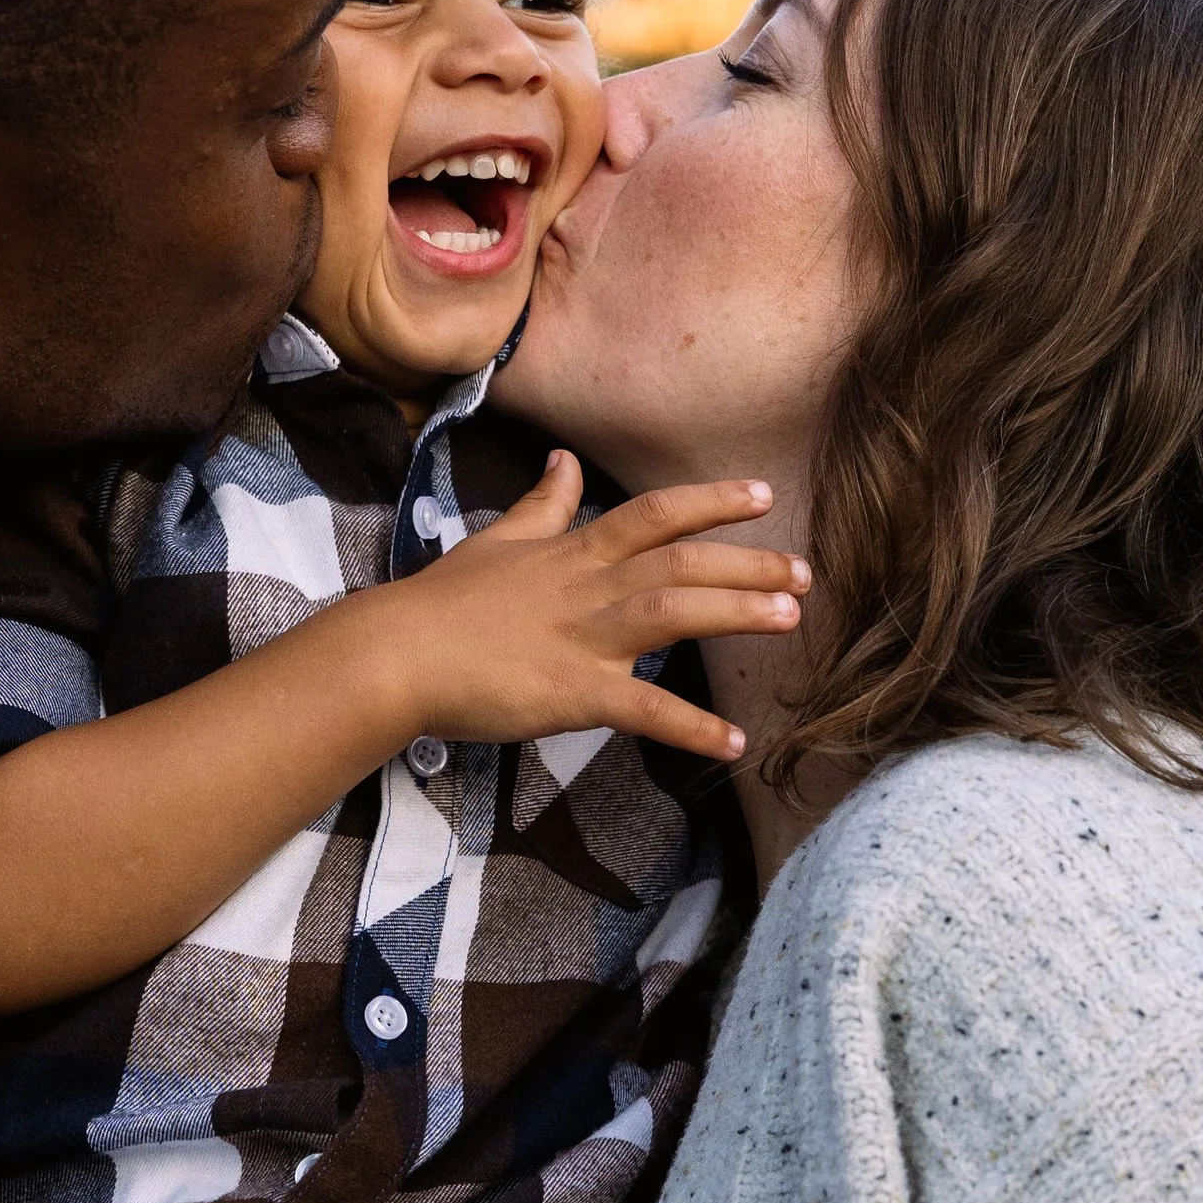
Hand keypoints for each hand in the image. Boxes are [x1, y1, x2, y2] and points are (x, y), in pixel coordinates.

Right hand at [360, 455, 805, 765]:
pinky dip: (691, 727)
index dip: (711, 502)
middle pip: (681, 561)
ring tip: (791, 618)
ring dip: (736, 613)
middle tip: (807, 572)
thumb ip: (541, 504)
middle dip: (747, 563)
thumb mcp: (497, 539)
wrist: (395, 654)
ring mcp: (582, 637)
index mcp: (573, 552)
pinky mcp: (571, 692)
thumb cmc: (441, 603)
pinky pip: (643, 709)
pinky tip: (734, 743)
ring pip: (673, 611)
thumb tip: (564, 459)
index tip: (764, 495)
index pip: (654, 514)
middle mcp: (588, 587)